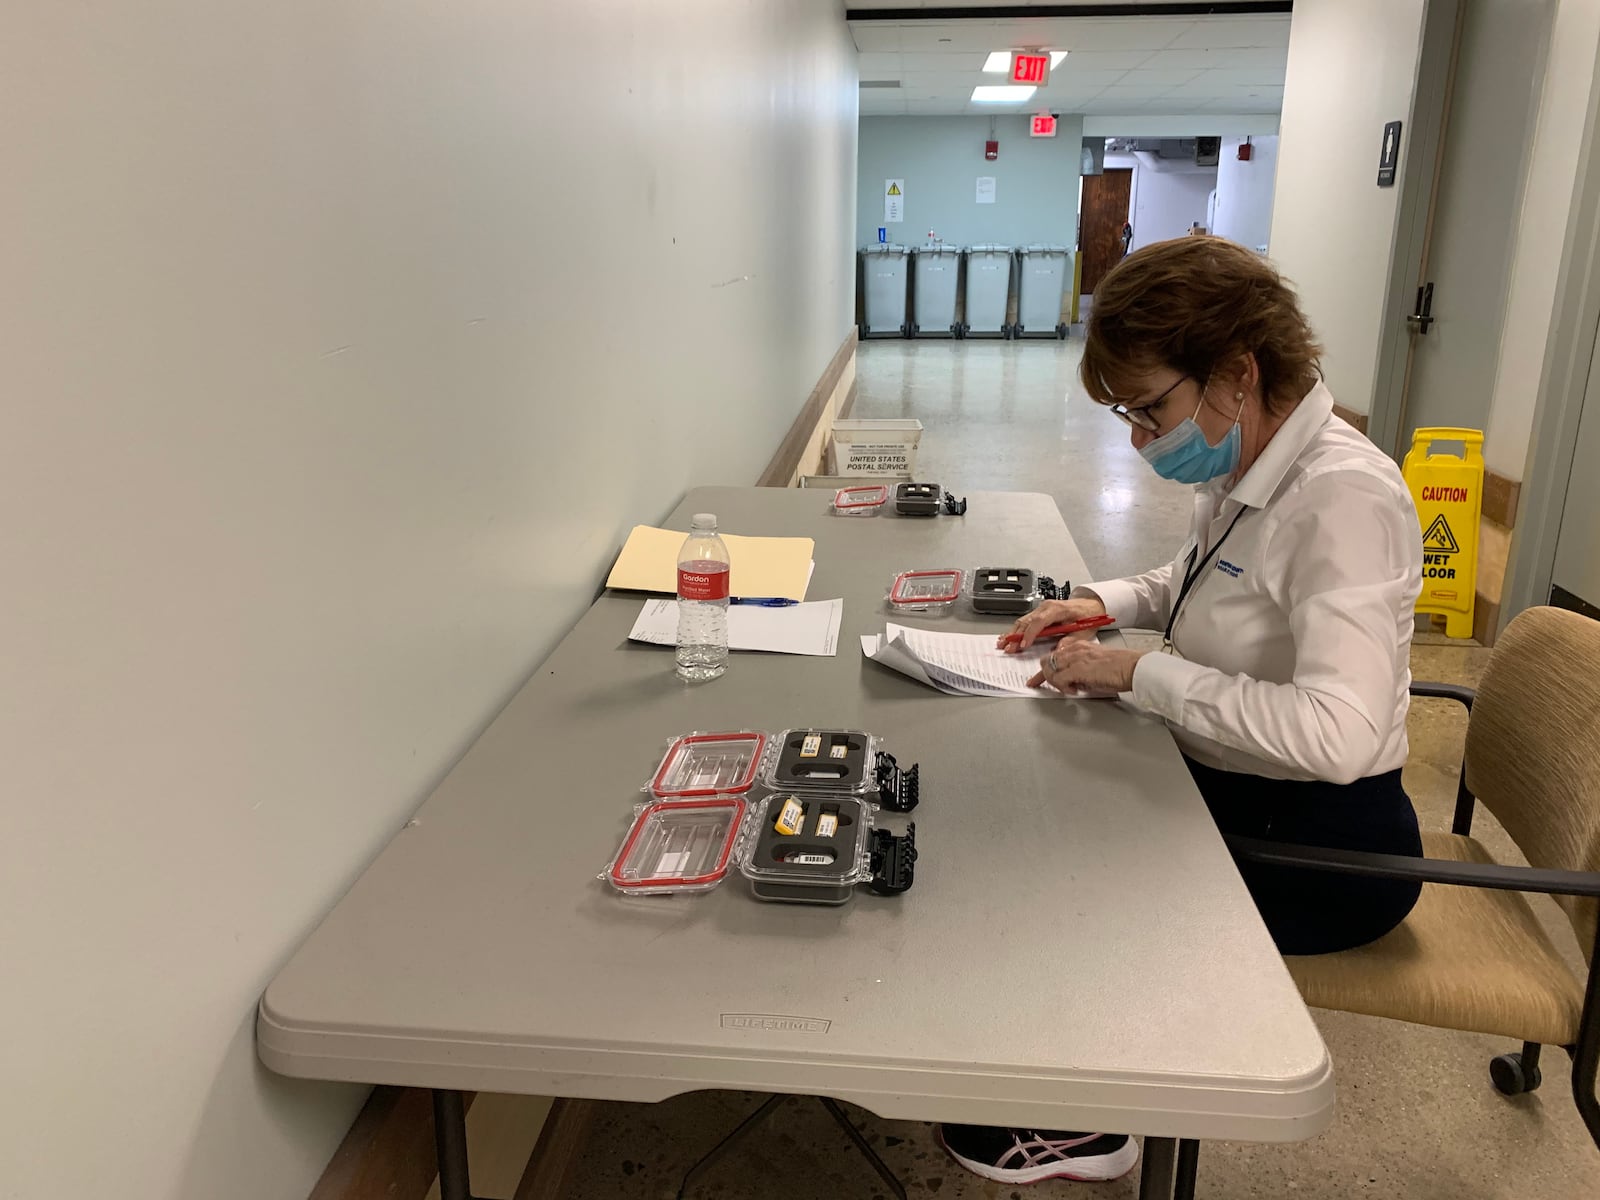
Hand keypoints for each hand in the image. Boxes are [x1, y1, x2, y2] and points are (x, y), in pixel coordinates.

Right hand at [998, 595, 1107, 652]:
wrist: (1090, 606)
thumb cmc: (1087, 616)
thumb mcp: (1083, 631)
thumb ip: (1070, 641)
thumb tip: (1059, 650)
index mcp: (1057, 609)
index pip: (1039, 621)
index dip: (1030, 633)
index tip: (1024, 645)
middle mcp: (1047, 607)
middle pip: (1027, 621)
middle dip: (1016, 636)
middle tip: (1008, 648)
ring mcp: (1041, 609)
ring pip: (1023, 621)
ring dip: (1012, 633)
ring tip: (1003, 644)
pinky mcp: (1039, 613)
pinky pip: (1025, 621)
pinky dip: (1015, 630)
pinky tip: (1007, 636)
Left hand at [1028, 639, 1145, 694]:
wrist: (1132, 667)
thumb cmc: (1120, 668)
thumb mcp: (1095, 665)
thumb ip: (1080, 670)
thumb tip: (1072, 682)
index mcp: (1079, 646)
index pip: (1054, 655)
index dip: (1044, 670)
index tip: (1036, 679)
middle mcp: (1074, 649)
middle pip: (1046, 661)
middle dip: (1044, 676)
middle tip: (1046, 686)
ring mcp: (1075, 658)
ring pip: (1050, 669)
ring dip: (1054, 682)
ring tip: (1068, 688)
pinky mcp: (1078, 669)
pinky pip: (1059, 679)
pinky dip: (1062, 687)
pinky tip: (1073, 690)